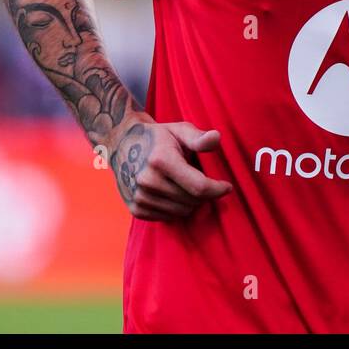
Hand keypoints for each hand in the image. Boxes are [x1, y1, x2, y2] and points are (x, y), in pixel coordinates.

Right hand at [106, 116, 232, 220]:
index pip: (199, 186)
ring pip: (181, 212)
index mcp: (161, 160)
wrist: (122, 144)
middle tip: (203, 181)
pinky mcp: (135, 208)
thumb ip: (199, 137)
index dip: (218, 189)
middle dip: (205, 194)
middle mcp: (147, 180)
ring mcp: (139, 196)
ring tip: (186, 185)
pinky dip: (176, 209)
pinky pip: (167, 218)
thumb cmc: (159, 137)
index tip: (227, 186)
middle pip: (192, 201)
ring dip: (191, 202)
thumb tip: (216, 138)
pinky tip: (174, 193)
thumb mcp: (180, 130)